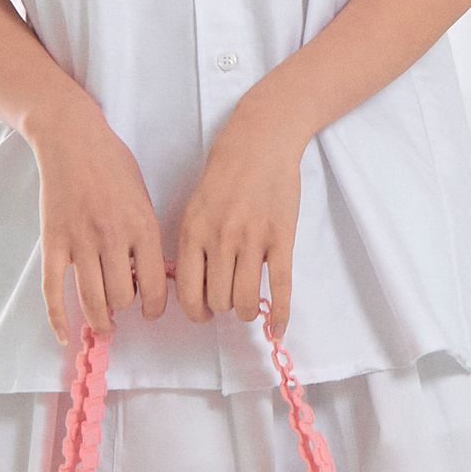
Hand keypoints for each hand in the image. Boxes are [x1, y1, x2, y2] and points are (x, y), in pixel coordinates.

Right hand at [24, 95, 168, 341]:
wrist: (71, 138)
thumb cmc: (113, 165)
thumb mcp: (144, 198)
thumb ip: (147, 238)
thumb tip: (149, 278)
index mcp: (142, 228)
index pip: (154, 288)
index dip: (155, 308)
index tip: (151, 312)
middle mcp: (112, 238)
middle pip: (122, 298)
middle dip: (124, 308)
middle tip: (123, 304)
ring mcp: (79, 242)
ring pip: (92, 300)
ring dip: (100, 320)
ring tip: (104, 324)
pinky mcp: (53, 242)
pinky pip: (53, 291)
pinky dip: (58, 319)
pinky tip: (65, 336)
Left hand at [173, 98, 305, 338]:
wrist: (260, 141)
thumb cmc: (225, 174)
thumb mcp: (194, 208)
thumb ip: (192, 247)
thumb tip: (192, 289)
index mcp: (193, 233)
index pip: (188, 293)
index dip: (195, 312)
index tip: (203, 314)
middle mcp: (220, 239)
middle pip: (218, 301)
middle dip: (223, 308)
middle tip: (228, 300)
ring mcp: (253, 240)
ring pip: (245, 300)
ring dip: (246, 311)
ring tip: (247, 305)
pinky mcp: (282, 239)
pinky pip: (280, 288)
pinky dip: (279, 315)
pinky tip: (278, 330)